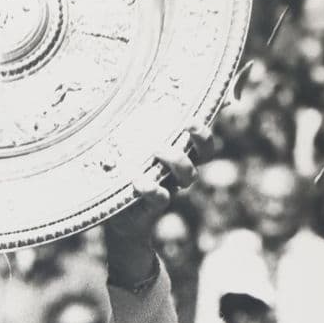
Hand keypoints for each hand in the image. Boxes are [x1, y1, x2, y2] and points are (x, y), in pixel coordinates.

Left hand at [104, 124, 212, 288]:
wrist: (119, 218)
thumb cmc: (125, 178)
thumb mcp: (130, 154)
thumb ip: (134, 136)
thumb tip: (125, 104)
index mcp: (177, 159)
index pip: (203, 145)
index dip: (204, 134)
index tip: (191, 120)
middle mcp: (179, 174)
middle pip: (202, 157)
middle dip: (197, 141)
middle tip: (181, 127)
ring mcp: (170, 189)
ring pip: (188, 176)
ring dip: (176, 160)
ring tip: (155, 150)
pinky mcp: (155, 207)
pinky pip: (161, 197)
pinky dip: (150, 187)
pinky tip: (136, 179)